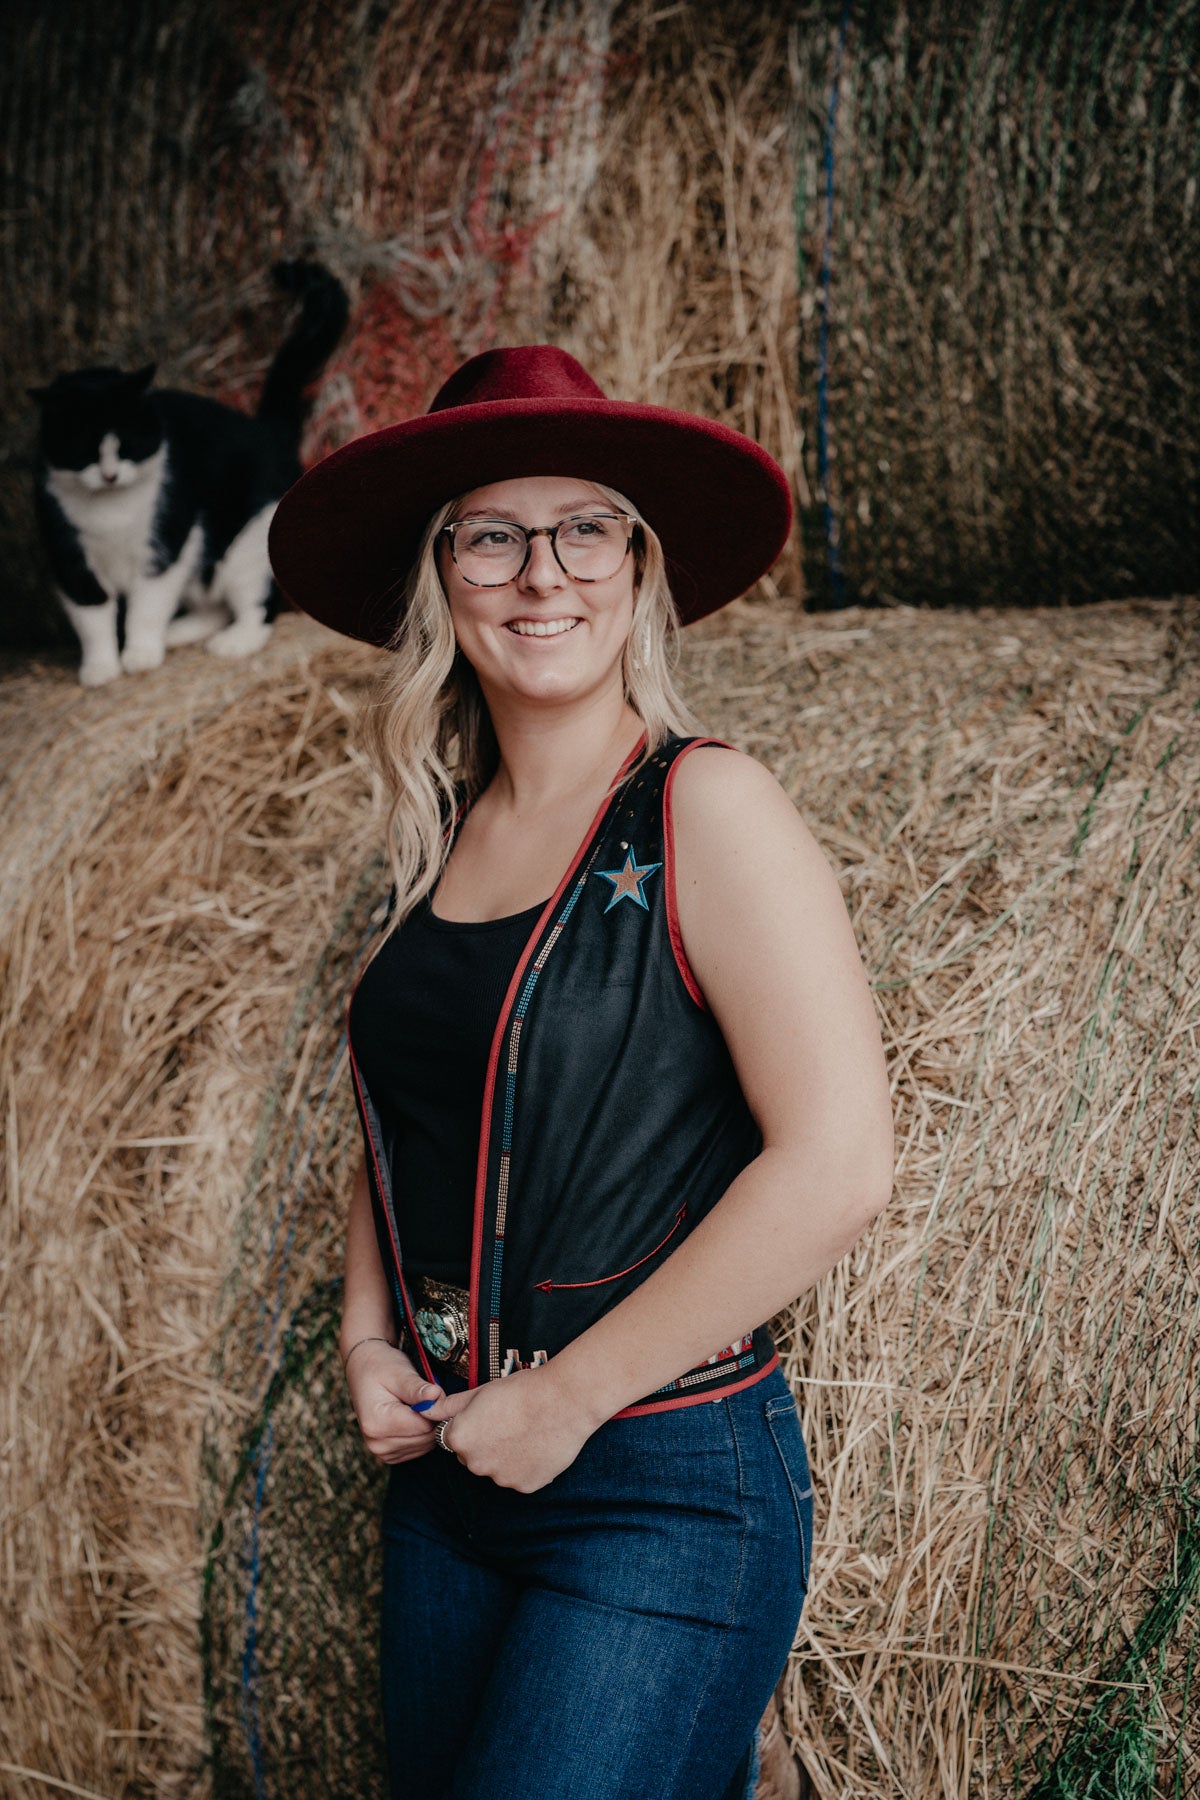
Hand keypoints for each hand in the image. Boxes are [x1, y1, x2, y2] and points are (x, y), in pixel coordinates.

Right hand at [344, 1340, 443, 1464]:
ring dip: (428, 1425)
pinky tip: (413, 1415)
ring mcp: (382, 1452)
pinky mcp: (390, 1454)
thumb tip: (436, 1395)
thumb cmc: (381, 1367)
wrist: (363, 1371)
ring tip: (417, 1403)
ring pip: (425, 1444)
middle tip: (426, 1395)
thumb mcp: (398, 1372)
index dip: (436, 1408)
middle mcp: (377, 1443)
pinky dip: (422, 1433)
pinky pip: (419, 1448)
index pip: (424, 1426)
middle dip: (433, 1417)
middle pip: (426, 1438)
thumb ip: (417, 1388)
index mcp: (377, 1424)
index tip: (434, 1391)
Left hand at [425, 1365, 596, 1491]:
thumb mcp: (480, 1391)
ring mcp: (500, 1479)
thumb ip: (449, 1406)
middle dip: (487, 1444)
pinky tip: (539, 1445)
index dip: (474, 1425)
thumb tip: (426, 1409)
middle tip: (511, 1421)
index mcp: (460, 1438)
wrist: (564, 1400)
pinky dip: (526, 1466)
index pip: (455, 1438)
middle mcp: (475, 1464)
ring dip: (506, 1456)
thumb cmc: (522, 1390)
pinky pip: (519, 1478)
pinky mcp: (524, 1487)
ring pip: (497, 1469)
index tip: (493, 1414)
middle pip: (474, 1457)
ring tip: (528, 1431)